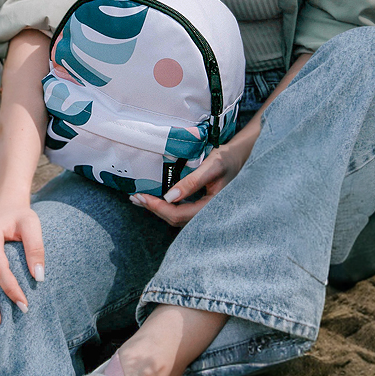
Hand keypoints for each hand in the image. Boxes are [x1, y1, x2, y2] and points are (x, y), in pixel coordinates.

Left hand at [129, 140, 248, 226]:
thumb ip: (193, 182)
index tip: (141, 197)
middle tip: (135, 198)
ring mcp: (203, 210)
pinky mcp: (200, 205)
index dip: (158, 208)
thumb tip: (169, 197)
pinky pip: (180, 210)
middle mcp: (207, 213)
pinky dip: (165, 205)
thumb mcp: (212, 166)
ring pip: (177, 217)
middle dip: (154, 209)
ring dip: (158, 208)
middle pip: (175, 219)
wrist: (240, 156)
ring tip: (140, 199)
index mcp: (211, 207)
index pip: (179, 214)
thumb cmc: (228, 159)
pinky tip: (156, 198)